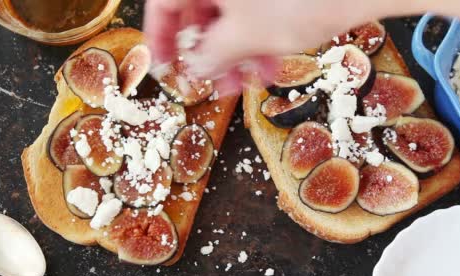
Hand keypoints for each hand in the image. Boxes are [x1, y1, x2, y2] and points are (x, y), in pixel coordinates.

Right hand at [144, 0, 387, 93]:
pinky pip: (256, 5)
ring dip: (237, 49)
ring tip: (250, 84)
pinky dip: (258, 34)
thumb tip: (194, 67)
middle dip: (210, 51)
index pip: (164, 2)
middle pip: (200, 7)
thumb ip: (209, 55)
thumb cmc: (300, 1)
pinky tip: (270, 64)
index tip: (165, 66)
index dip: (159, 37)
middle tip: (216, 83)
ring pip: (231, 10)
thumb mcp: (244, 36)